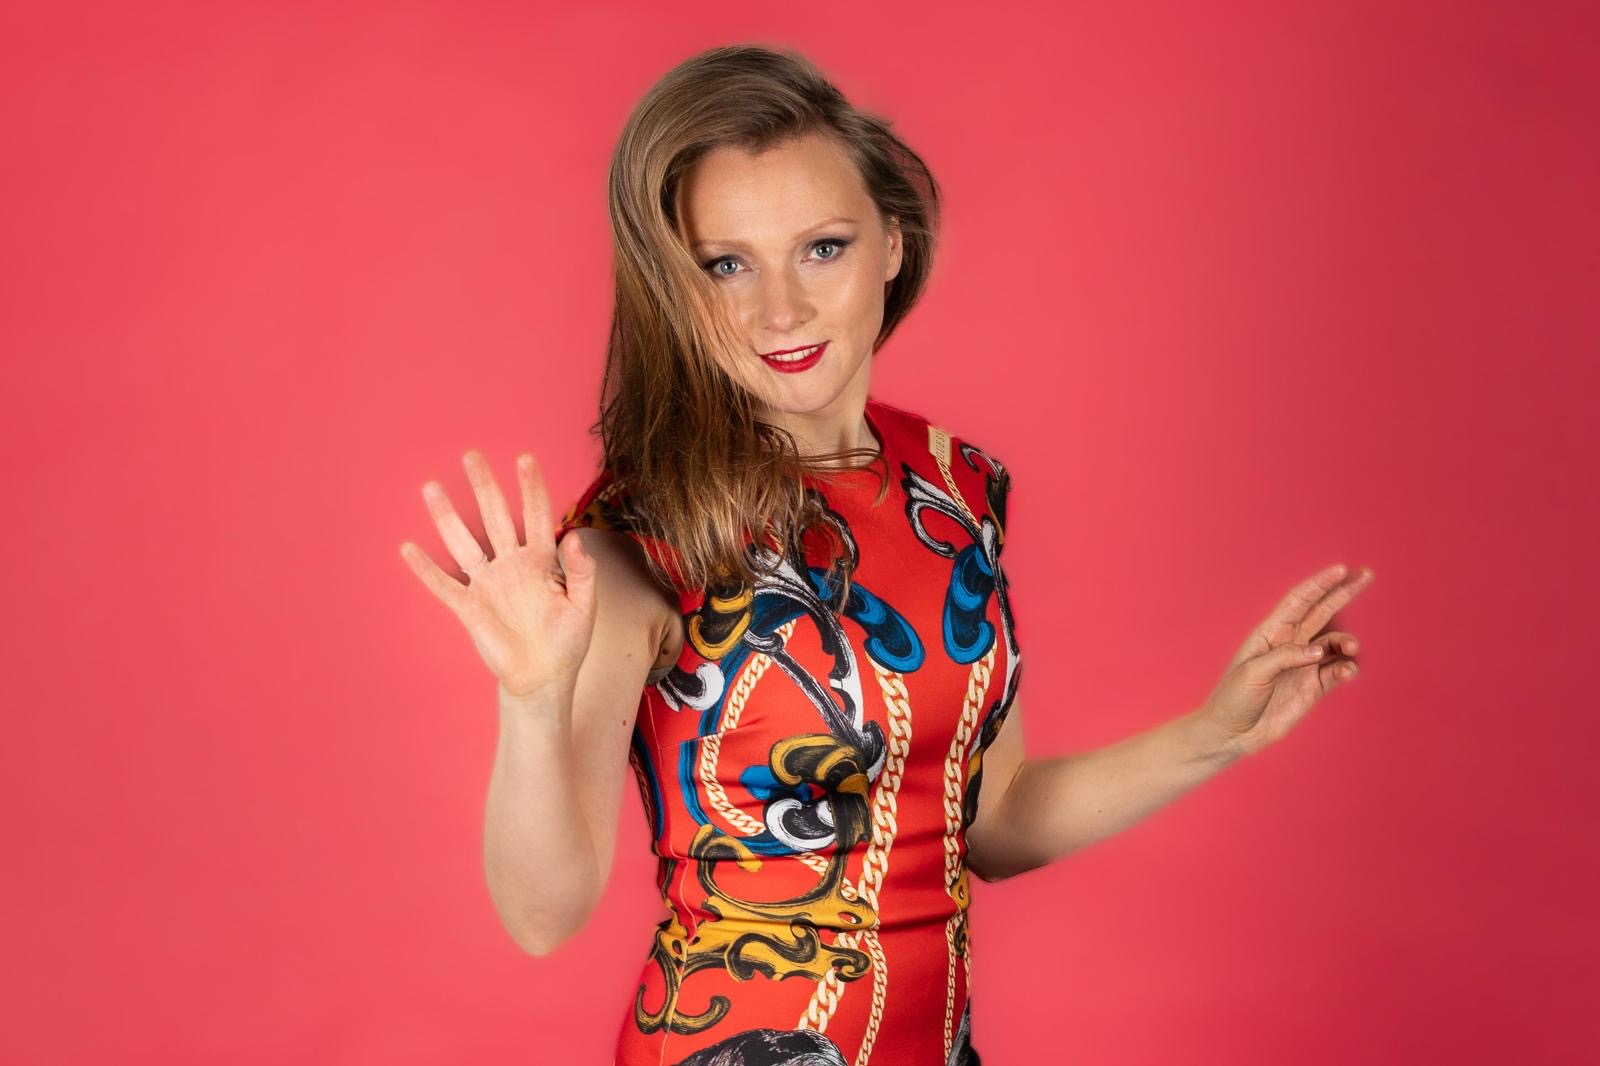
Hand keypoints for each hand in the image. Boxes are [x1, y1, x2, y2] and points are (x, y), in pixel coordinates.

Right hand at [399, 450, 596, 703]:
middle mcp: (511, 564)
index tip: (525, 459)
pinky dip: (426, 569)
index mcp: (541, 561)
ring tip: (431, 488)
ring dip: (447, 517)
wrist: (544, 678)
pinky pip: (444, 585)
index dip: (531, 488)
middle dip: (485, 487)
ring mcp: (488, 584)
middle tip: (472, 456)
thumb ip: (582, 572)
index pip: (536, 515)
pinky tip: (409, 548)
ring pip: (464, 542)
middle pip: (495, 517)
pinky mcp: (470, 608)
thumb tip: (572, 537)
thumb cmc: (567, 642)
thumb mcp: (584, 607)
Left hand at [1197, 563, 1373, 758]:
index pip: (1299, 601)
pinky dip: (1346, 668)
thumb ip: (1286, 657)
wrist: (1233, 734)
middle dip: (1343, 592)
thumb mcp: (1253, 673)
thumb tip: (1319, 651)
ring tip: (1351, 647)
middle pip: (1322, 611)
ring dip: (1346, 641)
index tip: (1341, 570)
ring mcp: (1304, 665)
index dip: (1319, 584)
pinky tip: (1347, 671)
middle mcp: (1290, 644)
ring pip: (1334, 642)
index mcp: (1270, 633)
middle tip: (1365, 575)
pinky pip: (1337, 671)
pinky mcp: (1313, 687)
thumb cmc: (1233, 698)